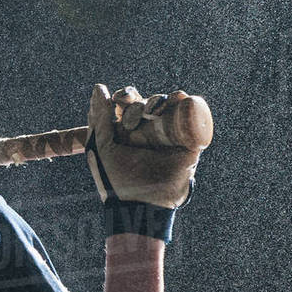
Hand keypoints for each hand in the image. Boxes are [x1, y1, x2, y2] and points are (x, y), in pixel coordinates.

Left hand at [85, 85, 200, 208]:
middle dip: (138, 102)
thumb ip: (99, 118)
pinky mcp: (188, 139)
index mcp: (124, 130)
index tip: (118, 103)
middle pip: (146, 100)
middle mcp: (147, 129)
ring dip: (159, 100)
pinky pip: (192, 112)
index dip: (123, 97)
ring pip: (168, 102)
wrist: (141, 203)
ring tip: (152, 114)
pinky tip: (177, 102)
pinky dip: (186, 101)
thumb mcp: (100, 147)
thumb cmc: (116, 179)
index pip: (126, 102)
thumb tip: (99, 87)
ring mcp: (168, 133)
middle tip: (132, 120)